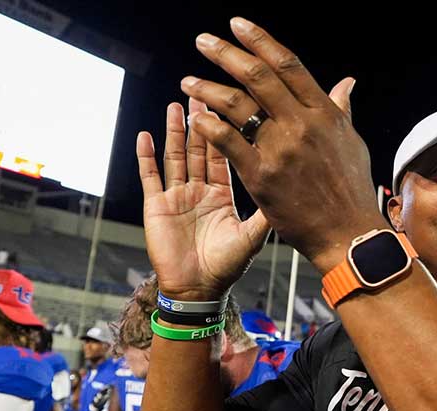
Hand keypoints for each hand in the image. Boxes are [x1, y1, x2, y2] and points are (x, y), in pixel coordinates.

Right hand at [138, 98, 270, 300]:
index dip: (225, 129)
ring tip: (176, 105)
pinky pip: (150, 177)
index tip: (228, 103)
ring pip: (175, 156)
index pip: (224, 153)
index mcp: (223, 194)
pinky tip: (146, 135)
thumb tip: (291, 184)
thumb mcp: (253, 234)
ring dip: (174, 131)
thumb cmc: (227, 267)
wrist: (200, 291)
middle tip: (201, 93)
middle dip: (200, 121)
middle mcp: (200, 190)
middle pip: (198, 148)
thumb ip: (267, 208)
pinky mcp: (157, 207)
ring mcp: (177, 197)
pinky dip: (146, 157)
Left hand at [180, 18, 387, 271]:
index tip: (237, 25)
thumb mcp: (351, 142)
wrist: (347, 233)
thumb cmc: (351, 190)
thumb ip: (341, 110)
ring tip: (188, 82)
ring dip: (208, 89)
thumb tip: (345, 83)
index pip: (287, 65)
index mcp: (324, 112)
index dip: (260, 41)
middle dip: (226, 54)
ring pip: (238, 106)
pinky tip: (194, 118)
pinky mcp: (262, 176)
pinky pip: (228, 142)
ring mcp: (281, 149)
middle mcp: (302, 124)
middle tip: (203, 41)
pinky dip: (208, 126)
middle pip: (258, 77)